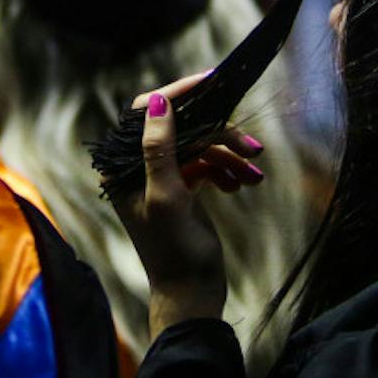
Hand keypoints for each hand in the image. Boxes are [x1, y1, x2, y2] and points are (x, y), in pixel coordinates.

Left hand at [109, 74, 266, 339]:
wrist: (193, 295)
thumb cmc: (174, 251)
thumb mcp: (167, 198)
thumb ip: (160, 151)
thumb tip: (157, 103)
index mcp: (122, 167)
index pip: (146, 113)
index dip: (178, 94)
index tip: (213, 82)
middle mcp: (138, 167)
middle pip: (182, 128)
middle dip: (218, 134)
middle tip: (252, 147)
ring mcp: (162, 177)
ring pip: (200, 146)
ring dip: (229, 155)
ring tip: (254, 172)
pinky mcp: (184, 188)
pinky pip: (208, 164)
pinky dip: (227, 170)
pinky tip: (244, 184)